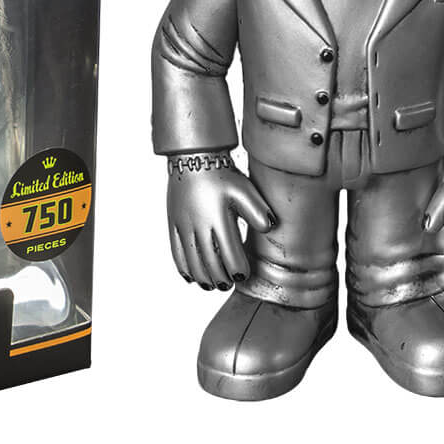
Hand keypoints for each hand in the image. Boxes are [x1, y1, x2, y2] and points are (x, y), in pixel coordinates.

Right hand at [166, 153, 274, 290]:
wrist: (193, 159)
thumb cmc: (222, 175)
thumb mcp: (245, 190)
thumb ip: (258, 210)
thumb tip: (269, 227)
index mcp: (219, 220)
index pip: (230, 258)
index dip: (238, 272)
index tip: (244, 275)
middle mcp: (199, 226)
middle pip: (211, 265)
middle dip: (222, 280)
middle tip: (230, 283)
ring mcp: (184, 227)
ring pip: (193, 264)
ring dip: (204, 279)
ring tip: (214, 284)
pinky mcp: (173, 224)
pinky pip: (177, 254)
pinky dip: (184, 270)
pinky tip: (192, 277)